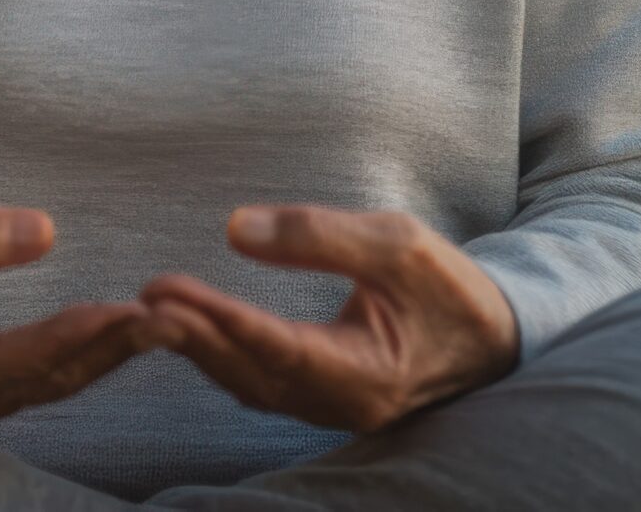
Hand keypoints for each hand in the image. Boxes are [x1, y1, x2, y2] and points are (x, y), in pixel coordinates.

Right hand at [0, 205, 156, 434]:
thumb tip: (46, 231)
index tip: (145, 312)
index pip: (33, 356)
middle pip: (59, 375)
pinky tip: (128, 331)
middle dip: (123, 348)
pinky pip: (47, 374)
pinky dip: (90, 353)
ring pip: (59, 379)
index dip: (91, 333)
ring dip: (115, 352)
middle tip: (187, 320)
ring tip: (175, 323)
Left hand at [138, 205, 520, 433]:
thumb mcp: (400, 243)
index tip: (168, 291)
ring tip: (154, 311)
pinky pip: (263, 386)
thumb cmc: (452, 287)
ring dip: (201, 349)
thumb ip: (320, 236)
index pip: (277, 347)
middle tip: (143, 298)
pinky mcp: (327, 400)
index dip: (219, 319)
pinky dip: (225, 358)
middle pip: (251, 376)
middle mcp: (344, 405)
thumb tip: (235, 229)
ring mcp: (334, 410)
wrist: (497, 339)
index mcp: (369, 374)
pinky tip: (196, 333)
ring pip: (251, 386)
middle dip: (193, 336)